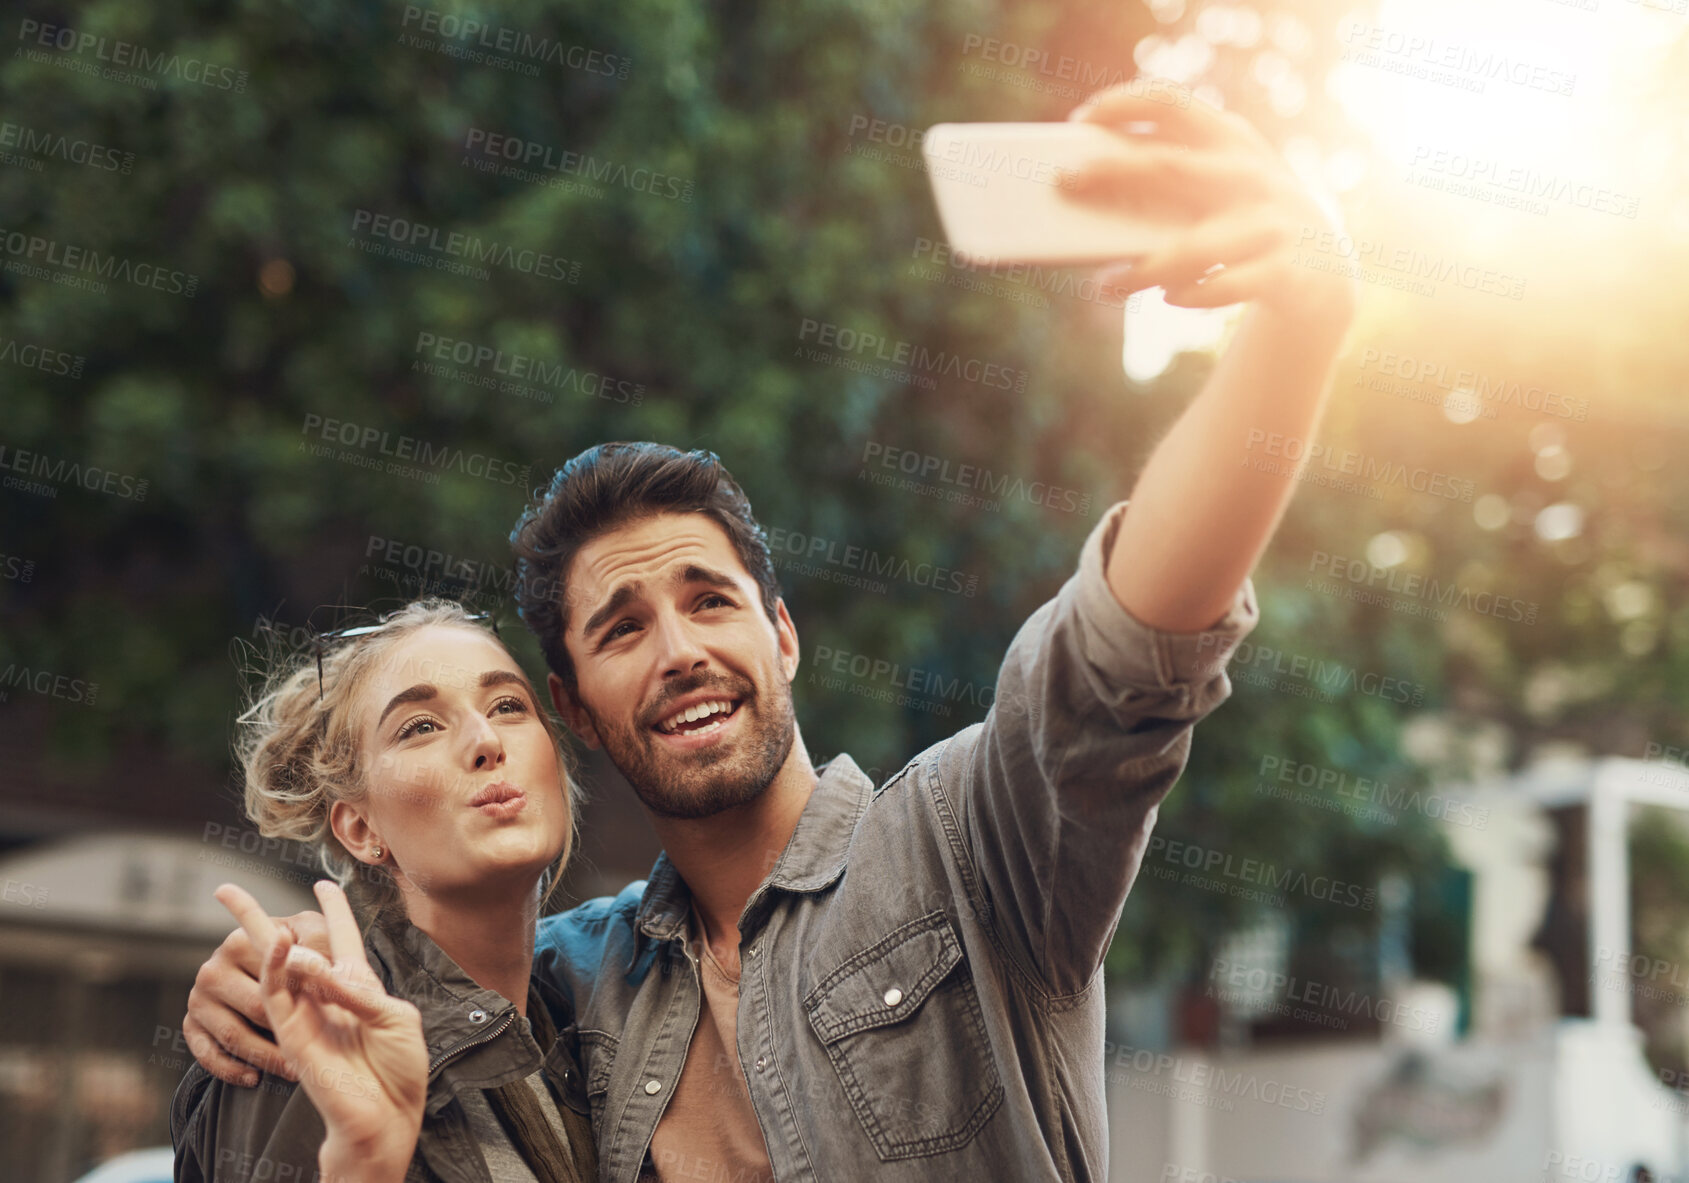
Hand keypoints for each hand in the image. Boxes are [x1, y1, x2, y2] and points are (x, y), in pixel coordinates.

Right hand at [185, 906, 331, 1083]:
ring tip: (293, 1070)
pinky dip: (230, 1069)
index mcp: (239, 943)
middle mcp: (212, 969)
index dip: (300, 999)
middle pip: (254, 1009)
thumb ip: (317, 946)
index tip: (323, 1016)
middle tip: (313, 1051)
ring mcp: (199, 998)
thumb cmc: (300, 949)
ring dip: (264, 1058)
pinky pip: (206, 1054)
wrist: (273, 965)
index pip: (272, 977)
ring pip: (233, 1036)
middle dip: (286, 1033)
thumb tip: (321, 969)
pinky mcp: (191, 1024)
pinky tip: (255, 1077)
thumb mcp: (312, 935)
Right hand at [214, 881, 425, 1175]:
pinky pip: (275, 994)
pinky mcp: (291, 1033)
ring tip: (259, 915)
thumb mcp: (397, 1018)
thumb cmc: (400, 1069)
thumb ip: (362, 990)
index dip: (334, 910)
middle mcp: (327, 994)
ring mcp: (305, 1012)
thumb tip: (322, 972)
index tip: (323, 883)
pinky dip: (273, 965)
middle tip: (225, 890)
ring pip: (273, 965)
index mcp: (360, 985)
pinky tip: (275, 940)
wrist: (387, 1114)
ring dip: (264, 936)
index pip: (342, 938)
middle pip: (289, 946)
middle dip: (255, 917)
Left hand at [1062, 86, 1359, 324]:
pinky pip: (1227, 286)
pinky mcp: (1283, 269)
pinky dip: (1194, 294)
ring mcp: (1269, 222)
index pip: (1173, 103)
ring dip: (1143, 268)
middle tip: (1066, 182)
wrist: (1322, 266)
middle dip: (1113, 172)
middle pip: (1169, 167)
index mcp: (1229, 141)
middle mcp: (1249, 174)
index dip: (1125, 104)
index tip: (1082, 117)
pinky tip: (1170, 297)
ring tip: (1104, 283)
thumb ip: (1172, 177)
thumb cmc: (1243, 219)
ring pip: (1193, 247)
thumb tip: (1089, 194)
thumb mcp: (1220, 183)